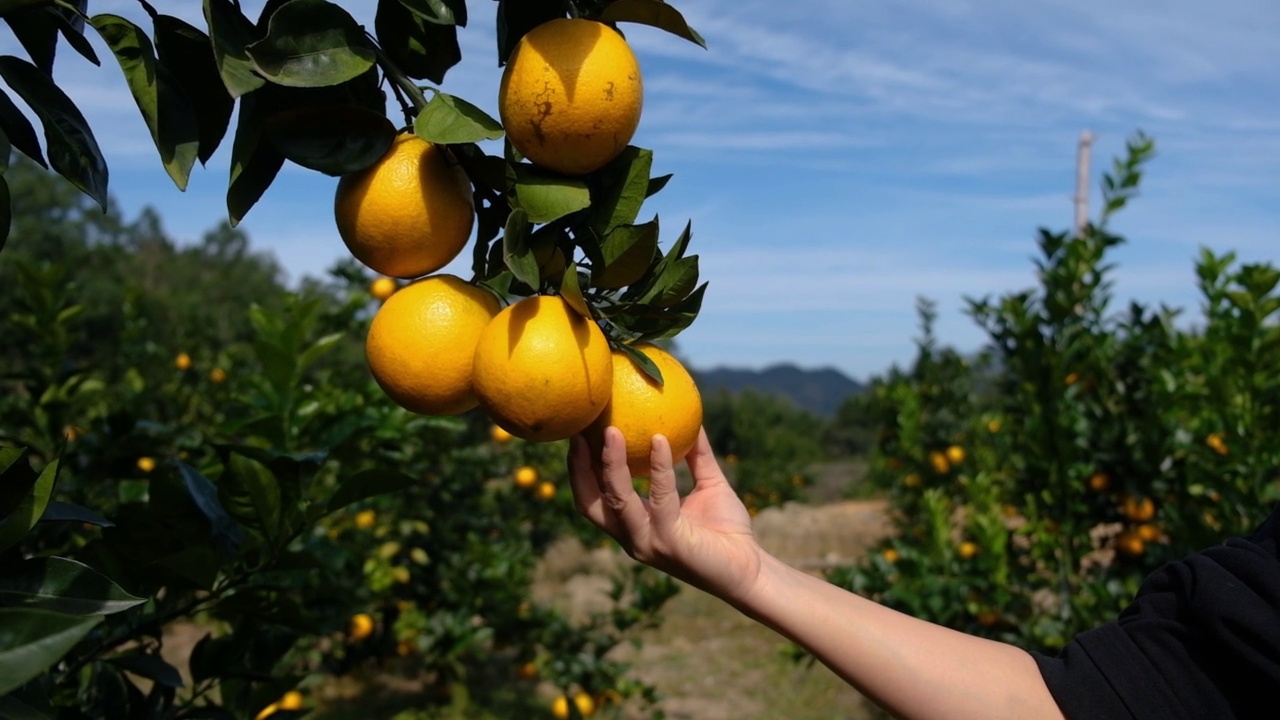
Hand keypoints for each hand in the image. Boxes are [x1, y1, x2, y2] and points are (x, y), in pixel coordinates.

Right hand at [567, 426, 762, 603]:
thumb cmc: (728, 529)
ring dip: (611, 464)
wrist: (751, 568)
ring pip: (618, 500)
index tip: (578, 430)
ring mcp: (648, 542)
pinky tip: (660, 440)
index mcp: (633, 524)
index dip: (579, 467)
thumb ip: (695, 454)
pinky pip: (661, 498)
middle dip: (578, 467)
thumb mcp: (708, 483)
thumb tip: (689, 416)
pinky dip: (659, 468)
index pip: (593, 496)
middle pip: (589, 502)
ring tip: (612, 431)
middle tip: (580, 430)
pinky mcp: (670, 542)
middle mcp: (633, 536)